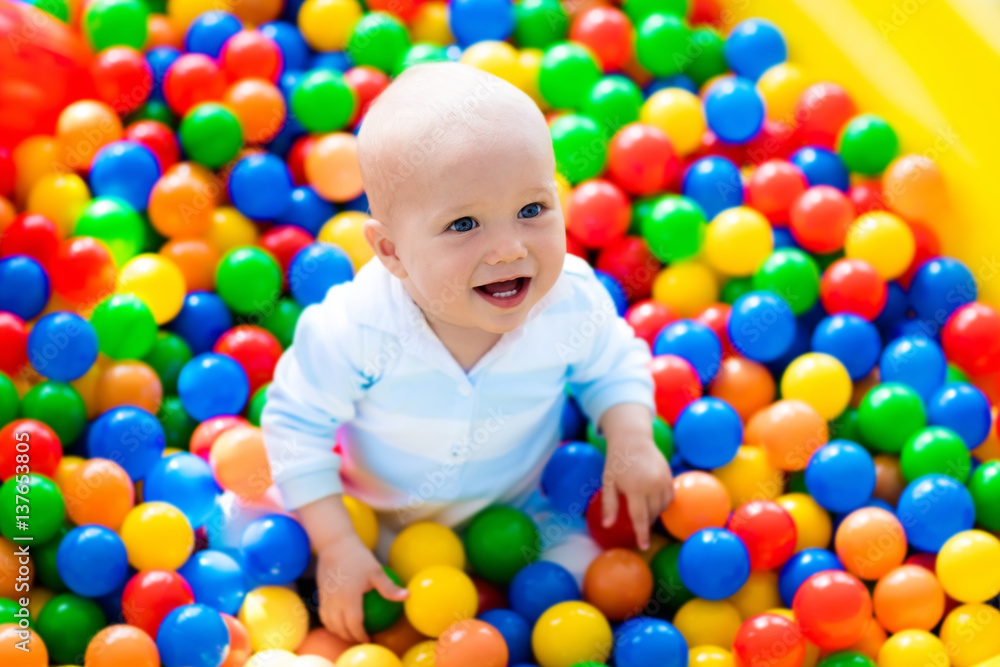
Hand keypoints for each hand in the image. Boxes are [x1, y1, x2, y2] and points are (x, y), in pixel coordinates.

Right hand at [315, 535, 408, 643]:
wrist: (334, 544)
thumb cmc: (357, 556)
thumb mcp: (376, 571)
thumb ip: (389, 588)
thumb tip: (407, 596)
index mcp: (349, 599)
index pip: (354, 625)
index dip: (360, 635)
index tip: (369, 639)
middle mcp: (334, 602)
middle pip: (340, 628)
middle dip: (350, 637)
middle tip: (361, 639)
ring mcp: (325, 599)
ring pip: (329, 623)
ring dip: (339, 632)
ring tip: (350, 633)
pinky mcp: (320, 594)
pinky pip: (323, 615)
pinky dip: (330, 622)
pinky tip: (339, 620)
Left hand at [602, 435, 673, 550]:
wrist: (633, 439)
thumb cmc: (616, 462)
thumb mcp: (608, 482)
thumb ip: (609, 504)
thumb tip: (607, 525)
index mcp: (635, 488)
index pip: (640, 517)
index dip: (641, 533)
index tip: (643, 546)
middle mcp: (652, 485)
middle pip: (652, 513)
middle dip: (646, 521)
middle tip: (638, 522)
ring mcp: (663, 481)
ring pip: (662, 507)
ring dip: (654, 512)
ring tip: (644, 509)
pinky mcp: (669, 477)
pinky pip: (669, 497)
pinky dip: (662, 503)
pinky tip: (653, 500)